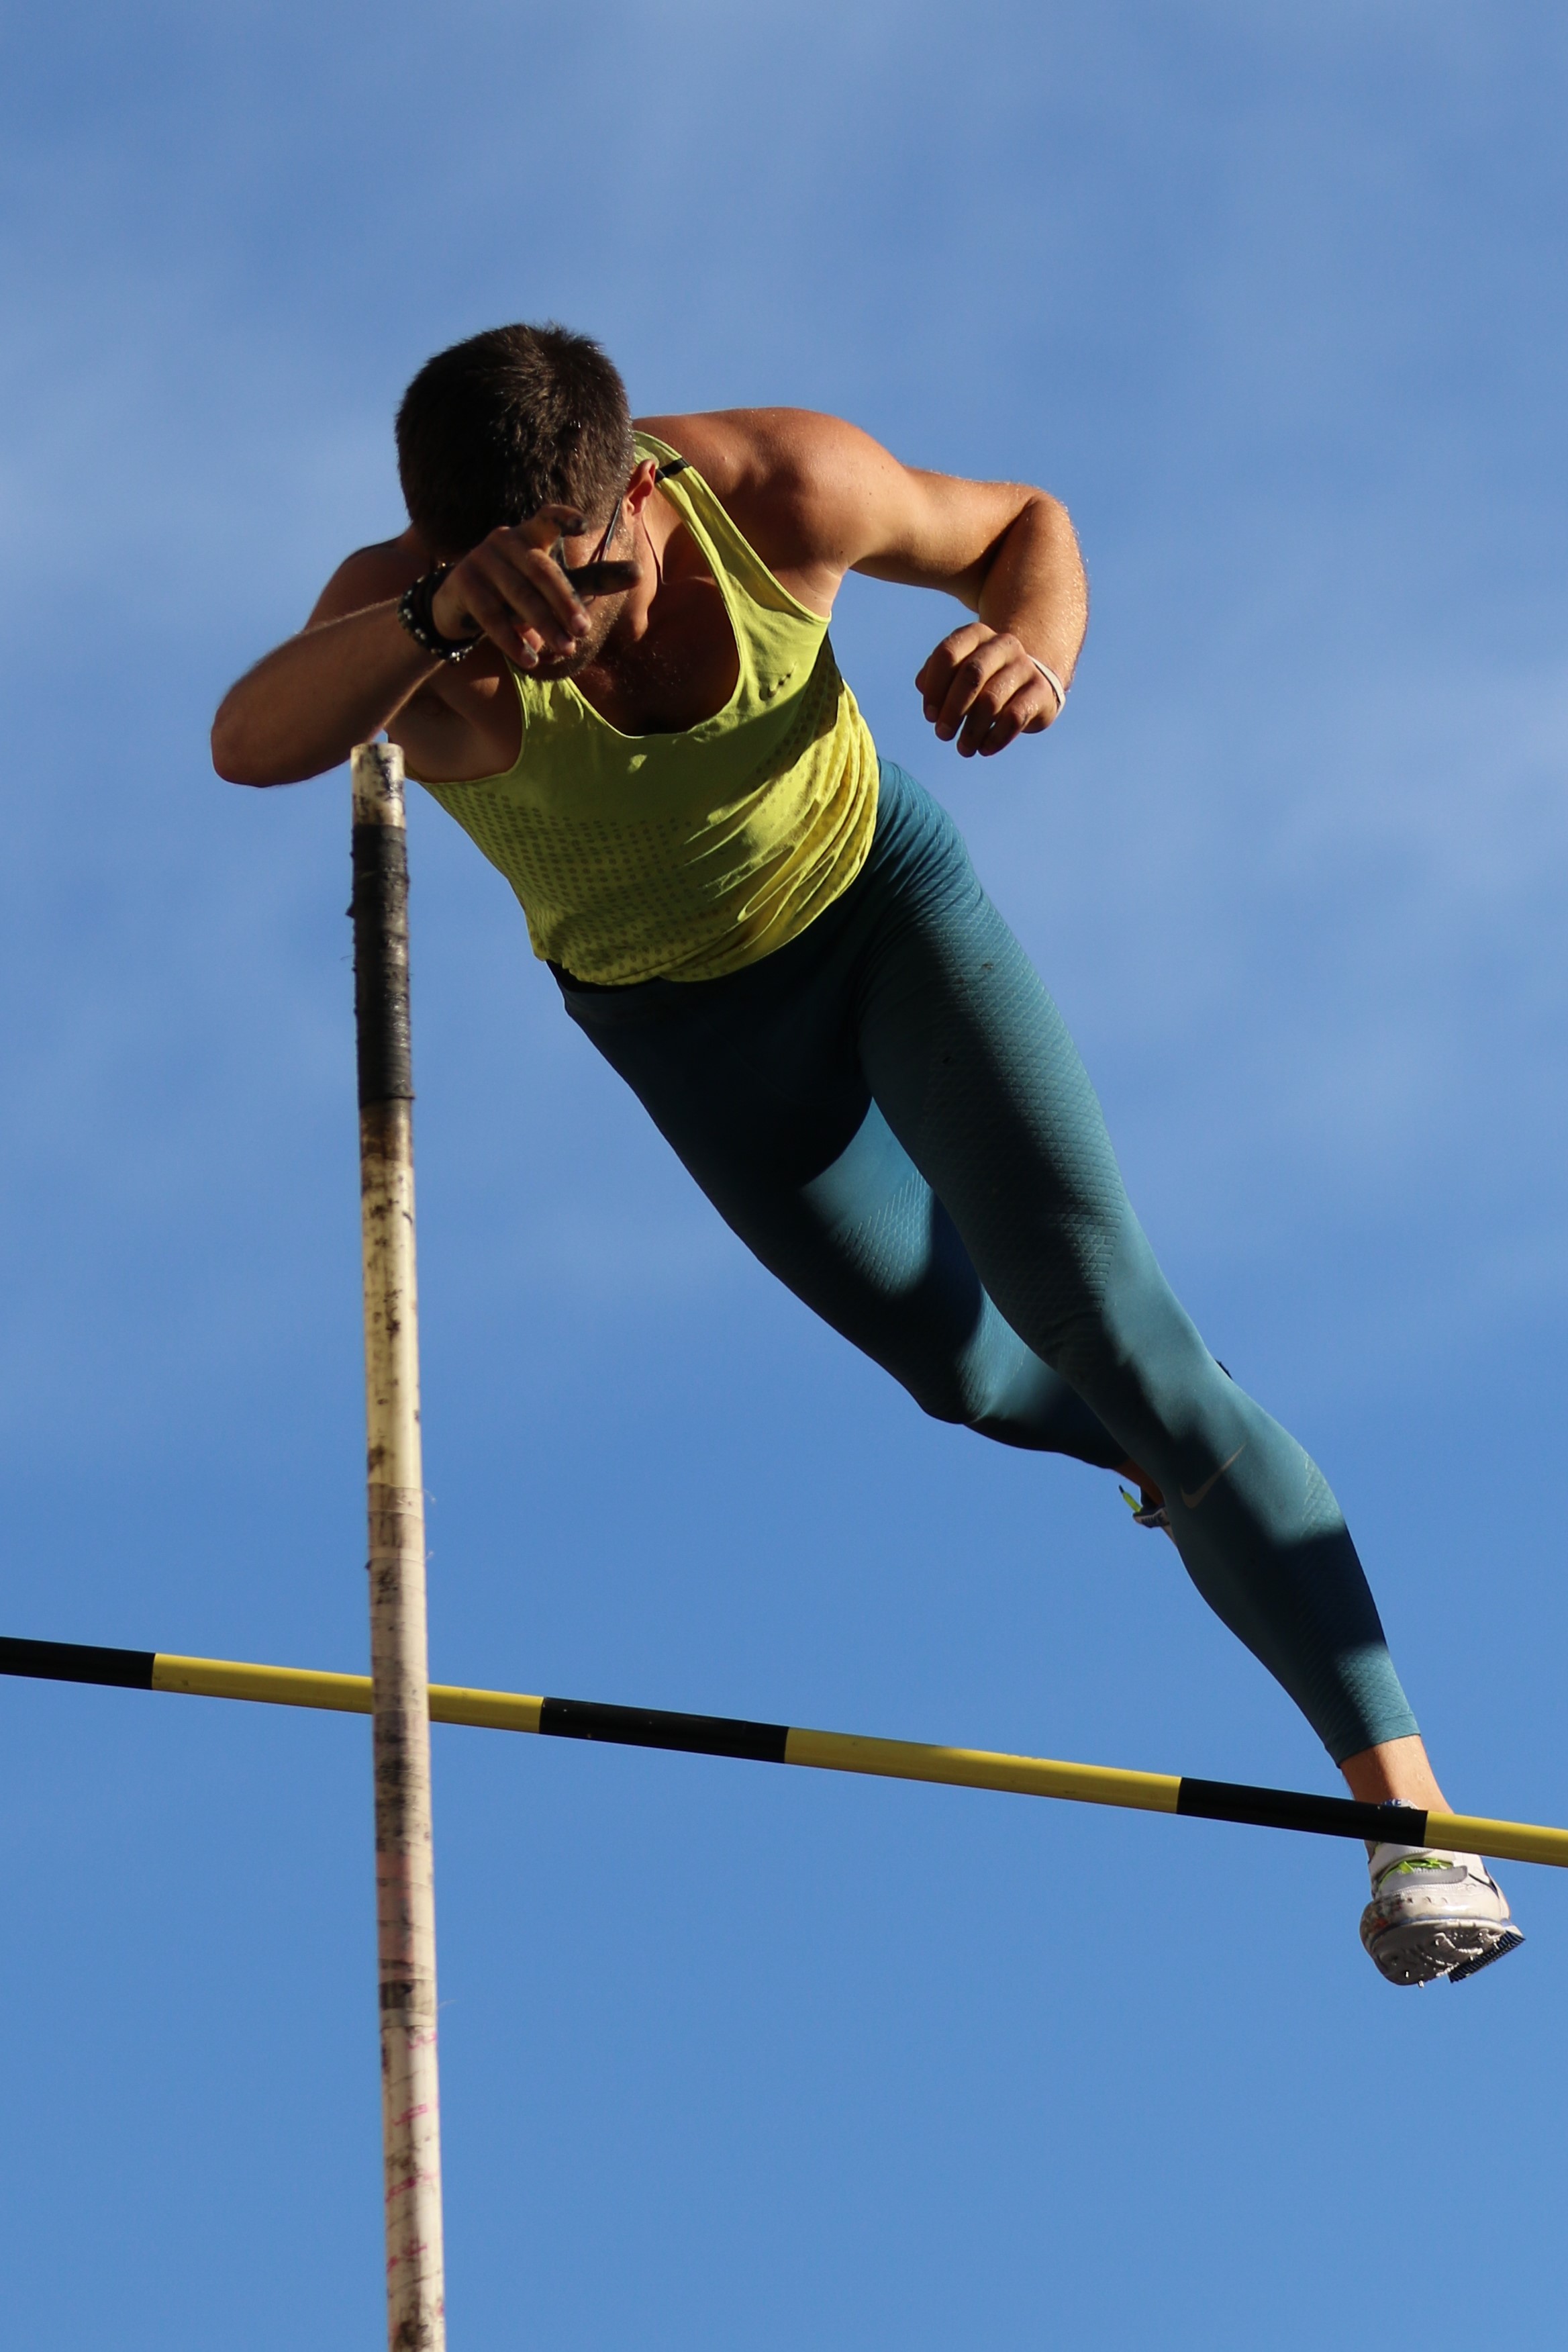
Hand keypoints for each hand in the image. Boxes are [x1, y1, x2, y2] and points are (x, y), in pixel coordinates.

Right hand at [429, 506, 595, 667]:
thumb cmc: (517, 591)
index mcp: (530, 535)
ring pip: (518, 595)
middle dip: (564, 602)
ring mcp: (482, 560)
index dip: (563, 518)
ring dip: (544, 625)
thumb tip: (640, 573)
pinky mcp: (464, 584)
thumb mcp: (554, 584)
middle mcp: (505, 541)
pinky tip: (530, 661)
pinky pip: (491, 616)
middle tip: (584, 630)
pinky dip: (512, 640)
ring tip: (565, 650)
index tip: (583, 525)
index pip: (547, 518)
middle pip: (541, 570)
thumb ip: (592, 579)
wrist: (459, 605)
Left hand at [915, 623, 1060, 757]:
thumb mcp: (957, 671)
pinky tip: (984, 749)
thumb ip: (935, 677)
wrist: (1030, 681)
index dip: (934, 687)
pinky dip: (995, 738)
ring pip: (991, 700)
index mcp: (976, 635)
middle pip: (971, 675)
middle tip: (942, 734)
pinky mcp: (1041, 691)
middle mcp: (1003, 645)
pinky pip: (1015, 718)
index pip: (948, 654)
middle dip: (952, 709)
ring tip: (963, 749)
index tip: (929, 715)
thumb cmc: (984, 680)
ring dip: (972, 730)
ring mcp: (1025, 666)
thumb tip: (925, 690)